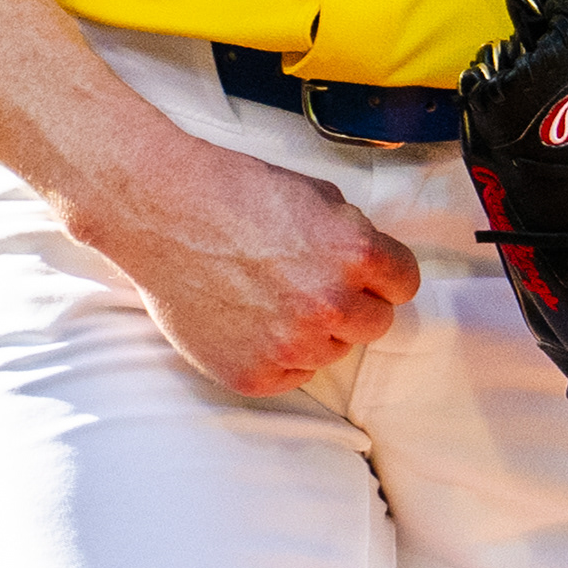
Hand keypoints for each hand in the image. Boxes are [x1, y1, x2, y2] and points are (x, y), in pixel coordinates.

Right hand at [77, 128, 421, 395]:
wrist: (162, 211)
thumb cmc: (234, 191)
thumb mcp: (314, 193)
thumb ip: (352, 234)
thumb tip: (371, 265)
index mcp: (354, 253)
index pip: (405, 282)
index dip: (382, 272)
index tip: (364, 270)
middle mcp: (330, 305)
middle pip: (375, 323)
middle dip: (351, 302)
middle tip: (310, 280)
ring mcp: (292, 346)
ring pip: (333, 351)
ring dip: (315, 329)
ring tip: (272, 294)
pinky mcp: (256, 375)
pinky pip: (294, 374)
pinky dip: (279, 352)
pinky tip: (251, 317)